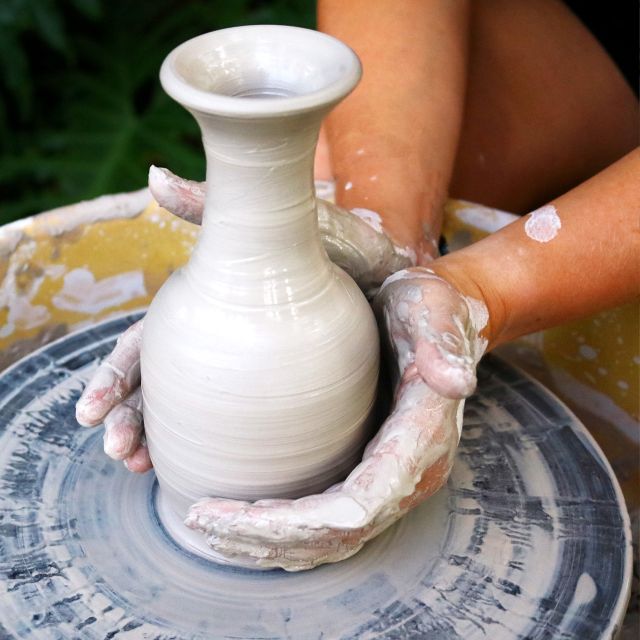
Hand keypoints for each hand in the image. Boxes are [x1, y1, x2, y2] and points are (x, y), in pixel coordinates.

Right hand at [75, 166, 414, 468]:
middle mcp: (225, 339)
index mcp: (214, 305)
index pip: (148, 345)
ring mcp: (253, 369)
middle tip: (123, 453)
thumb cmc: (340, 245)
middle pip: (160, 387)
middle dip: (131, 420)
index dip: (119, 377)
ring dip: (159, 441)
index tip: (92, 413)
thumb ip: (217, 205)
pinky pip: (244, 427)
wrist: (401, 275)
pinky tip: (198, 473)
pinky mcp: (289, 393)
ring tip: (142, 467)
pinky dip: (215, 449)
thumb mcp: (281, 223)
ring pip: (192, 412)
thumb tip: (153, 178)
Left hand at [185, 269, 487, 569]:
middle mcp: (408, 475)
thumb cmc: (428, 307)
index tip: (223, 514)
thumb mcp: (434, 308)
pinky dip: (282, 532)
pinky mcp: (370, 473)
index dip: (289, 524)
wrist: (435, 318)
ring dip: (267, 544)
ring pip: (328, 540)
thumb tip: (457, 381)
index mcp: (420, 442)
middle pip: (333, 536)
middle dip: (264, 540)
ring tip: (209, 528)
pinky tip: (244, 520)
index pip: (354, 510)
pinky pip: (326, 523)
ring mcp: (390, 480)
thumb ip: (442, 342)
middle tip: (200, 523)